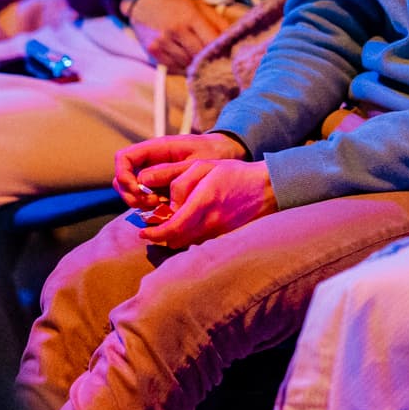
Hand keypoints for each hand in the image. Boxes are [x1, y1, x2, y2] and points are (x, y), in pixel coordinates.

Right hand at [114, 131, 245, 208]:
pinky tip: (166, 212)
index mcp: (156, 148)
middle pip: (121, 178)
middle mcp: (150, 161)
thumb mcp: (194, 161)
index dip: (123, 175)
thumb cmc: (213, 154)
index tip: (137, 189)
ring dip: (139, 203)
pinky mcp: (160, 187)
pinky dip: (150, 208)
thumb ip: (169, 171)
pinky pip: (145, 198)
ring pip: (130, 191)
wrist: (226, 155)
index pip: (123, 158)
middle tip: (151, 203)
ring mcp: (153, 175)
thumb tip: (142, 181)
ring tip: (159, 208)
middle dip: (130, 194)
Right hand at [126, 0, 227, 68]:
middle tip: (214, 60)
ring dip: (194, 63)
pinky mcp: (153, 50)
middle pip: (200, 55)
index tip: (227, 55)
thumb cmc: (175, 4)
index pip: (211, 42)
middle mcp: (176, 29)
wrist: (143, 2)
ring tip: (196, 56)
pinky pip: (173, 66)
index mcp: (191, 16)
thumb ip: (218, 22)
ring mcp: (163, 41)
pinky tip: (182, 56)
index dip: (221, 51)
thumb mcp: (199, 6)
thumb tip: (234, 39)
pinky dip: (181, 65)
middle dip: (208, 59)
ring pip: (187, 63)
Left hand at [140, 159, 277, 247]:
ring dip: (173, 238)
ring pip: (185, 244)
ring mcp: (218, 233)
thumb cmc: (233, 174)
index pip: (173, 227)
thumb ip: (179, 181)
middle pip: (175, 240)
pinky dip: (188, 237)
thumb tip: (166, 202)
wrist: (265, 190)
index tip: (143, 232)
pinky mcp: (223, 238)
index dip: (155, 233)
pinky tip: (187, 225)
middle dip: (160, 236)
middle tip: (152, 226)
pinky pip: (198, 243)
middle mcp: (211, 221)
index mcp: (204, 201)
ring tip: (169, 224)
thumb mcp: (204, 166)